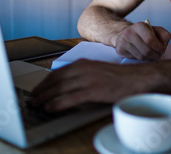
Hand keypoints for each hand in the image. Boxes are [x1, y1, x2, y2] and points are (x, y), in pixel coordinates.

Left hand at [31, 59, 158, 111]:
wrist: (138, 79)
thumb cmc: (120, 78)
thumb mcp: (98, 72)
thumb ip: (83, 76)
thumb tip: (68, 86)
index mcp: (84, 63)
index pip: (57, 72)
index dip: (44, 82)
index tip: (36, 90)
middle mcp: (84, 68)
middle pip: (55, 80)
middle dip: (41, 91)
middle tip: (31, 99)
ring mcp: (89, 79)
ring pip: (60, 88)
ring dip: (45, 97)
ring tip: (36, 105)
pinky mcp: (94, 90)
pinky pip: (70, 98)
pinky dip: (57, 103)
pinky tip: (50, 108)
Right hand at [115, 22, 170, 60]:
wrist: (124, 34)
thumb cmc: (143, 33)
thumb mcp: (154, 30)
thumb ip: (163, 34)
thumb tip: (165, 43)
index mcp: (139, 26)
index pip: (150, 39)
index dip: (158, 47)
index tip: (163, 50)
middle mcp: (129, 33)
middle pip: (146, 50)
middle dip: (156, 55)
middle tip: (159, 56)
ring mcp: (123, 42)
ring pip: (141, 57)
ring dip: (150, 58)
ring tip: (153, 56)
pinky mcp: (120, 50)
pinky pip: (135, 59)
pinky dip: (142, 59)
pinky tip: (144, 55)